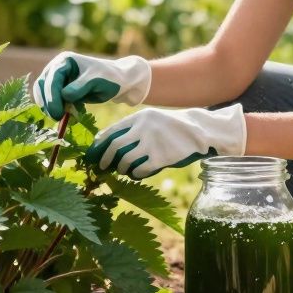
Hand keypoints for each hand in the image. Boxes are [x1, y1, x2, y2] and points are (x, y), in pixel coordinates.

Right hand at [31, 52, 151, 118]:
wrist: (118, 82)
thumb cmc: (109, 78)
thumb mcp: (96, 81)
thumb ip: (79, 87)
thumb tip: (64, 96)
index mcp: (65, 61)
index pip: (52, 78)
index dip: (52, 96)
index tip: (57, 112)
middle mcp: (57, 67)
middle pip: (42, 85)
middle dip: (48, 102)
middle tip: (57, 118)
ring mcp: (57, 78)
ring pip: (43, 93)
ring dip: (49, 106)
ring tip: (61, 117)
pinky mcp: (60, 89)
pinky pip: (50, 100)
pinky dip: (55, 108)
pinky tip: (66, 114)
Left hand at [86, 104, 246, 179]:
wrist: (199, 131)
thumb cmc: (172, 127)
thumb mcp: (152, 120)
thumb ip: (134, 128)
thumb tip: (109, 145)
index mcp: (139, 118)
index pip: (111, 132)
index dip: (99, 145)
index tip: (93, 154)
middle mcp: (143, 129)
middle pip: (115, 147)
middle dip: (105, 159)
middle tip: (101, 167)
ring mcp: (152, 143)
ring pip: (126, 161)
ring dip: (121, 168)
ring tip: (124, 170)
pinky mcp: (161, 158)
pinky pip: (140, 171)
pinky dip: (136, 175)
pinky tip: (138, 174)